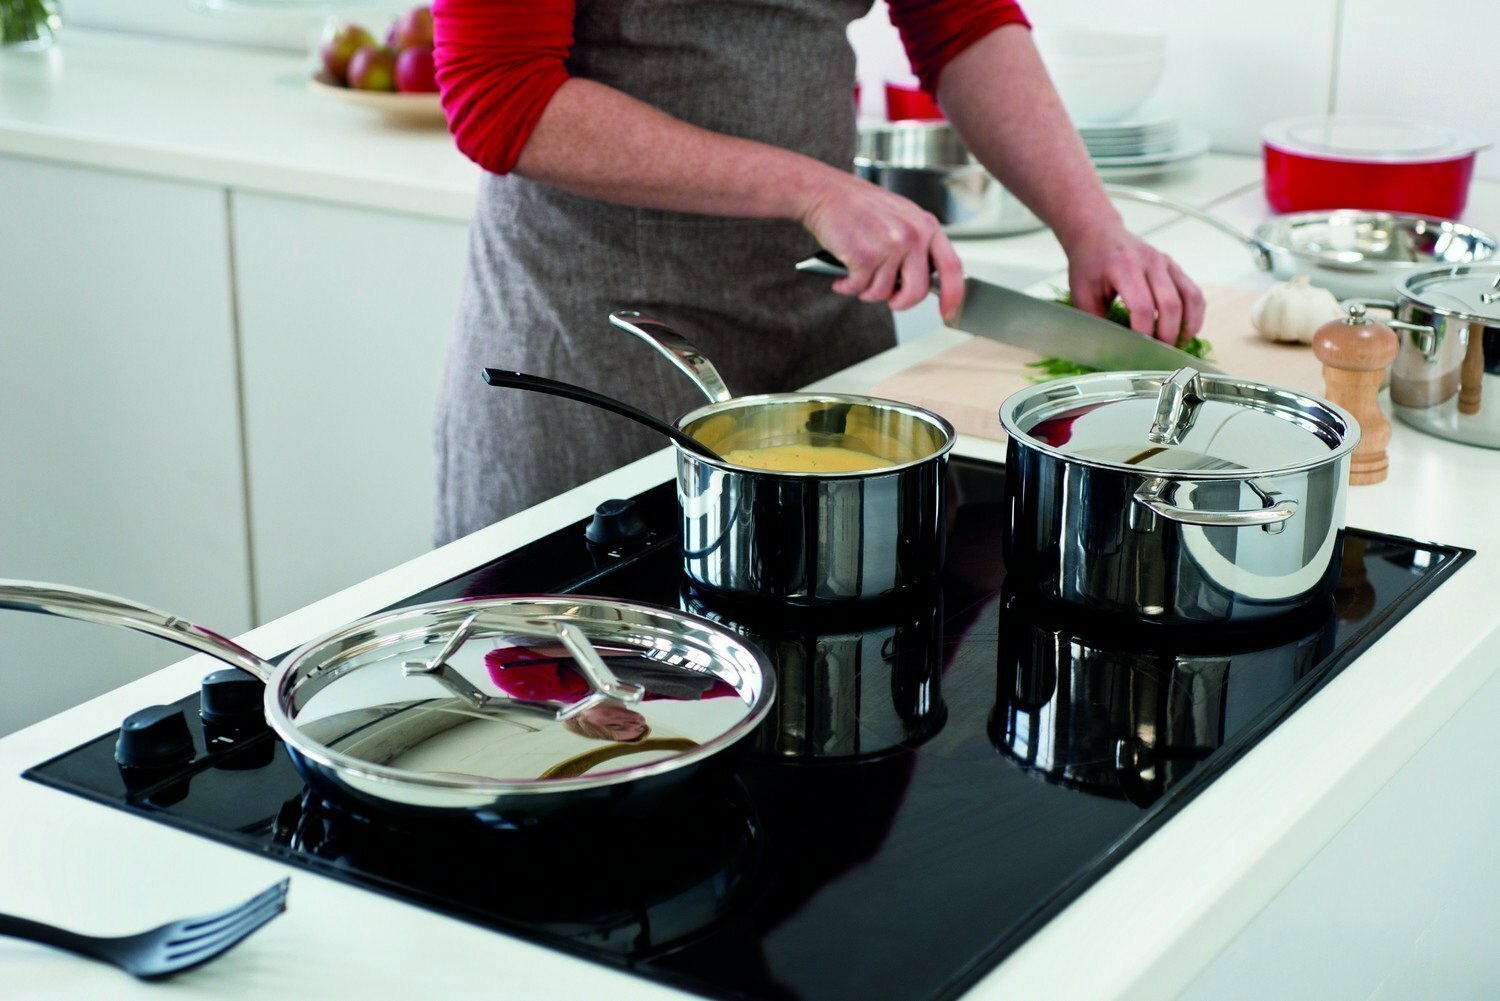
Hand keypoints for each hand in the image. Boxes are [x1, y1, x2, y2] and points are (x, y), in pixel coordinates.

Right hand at [798, 170, 964, 323]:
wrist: (826, 193)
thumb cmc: (860, 207)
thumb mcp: (902, 218)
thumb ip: (918, 246)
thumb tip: (923, 281)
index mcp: (926, 226)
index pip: (951, 266)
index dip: (953, 295)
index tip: (948, 313)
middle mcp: (913, 235)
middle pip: (918, 291)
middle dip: (900, 302)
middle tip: (889, 298)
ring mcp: (890, 246)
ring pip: (884, 293)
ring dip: (866, 290)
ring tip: (857, 274)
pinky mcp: (865, 256)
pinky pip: (859, 288)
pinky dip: (847, 287)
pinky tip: (842, 275)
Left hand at [1064, 226, 1204, 342]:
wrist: (1098, 234)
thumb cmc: (1089, 263)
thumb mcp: (1081, 293)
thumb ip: (1095, 320)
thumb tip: (1108, 350)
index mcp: (1124, 267)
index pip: (1142, 306)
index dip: (1144, 333)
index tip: (1139, 351)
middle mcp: (1150, 262)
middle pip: (1170, 304)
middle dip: (1167, 335)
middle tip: (1158, 355)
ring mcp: (1166, 263)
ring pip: (1189, 298)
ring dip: (1187, 327)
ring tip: (1175, 346)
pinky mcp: (1175, 268)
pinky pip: (1194, 293)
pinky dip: (1194, 315)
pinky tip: (1185, 330)